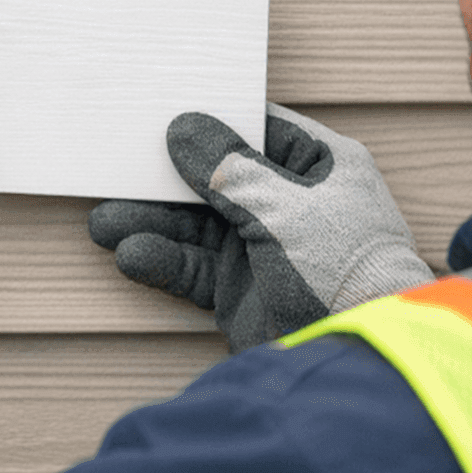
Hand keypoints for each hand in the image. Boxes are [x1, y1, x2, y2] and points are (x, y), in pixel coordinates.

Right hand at [89, 104, 433, 351]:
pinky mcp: (245, 292)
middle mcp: (291, 202)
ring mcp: (266, 248)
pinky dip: (164, 261)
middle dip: (164, 181)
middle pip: (215, 179)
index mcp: (318, 165)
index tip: (155, 114)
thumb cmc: (346, 269)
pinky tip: (131, 255)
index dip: (206, 121)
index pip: (253, 129)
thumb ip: (229, 170)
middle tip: (112, 175)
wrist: (368, 359)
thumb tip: (183, 127)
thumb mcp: (284, 207)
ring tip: (103, 224)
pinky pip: (196, 268)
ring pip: (197, 226)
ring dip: (152, 223)